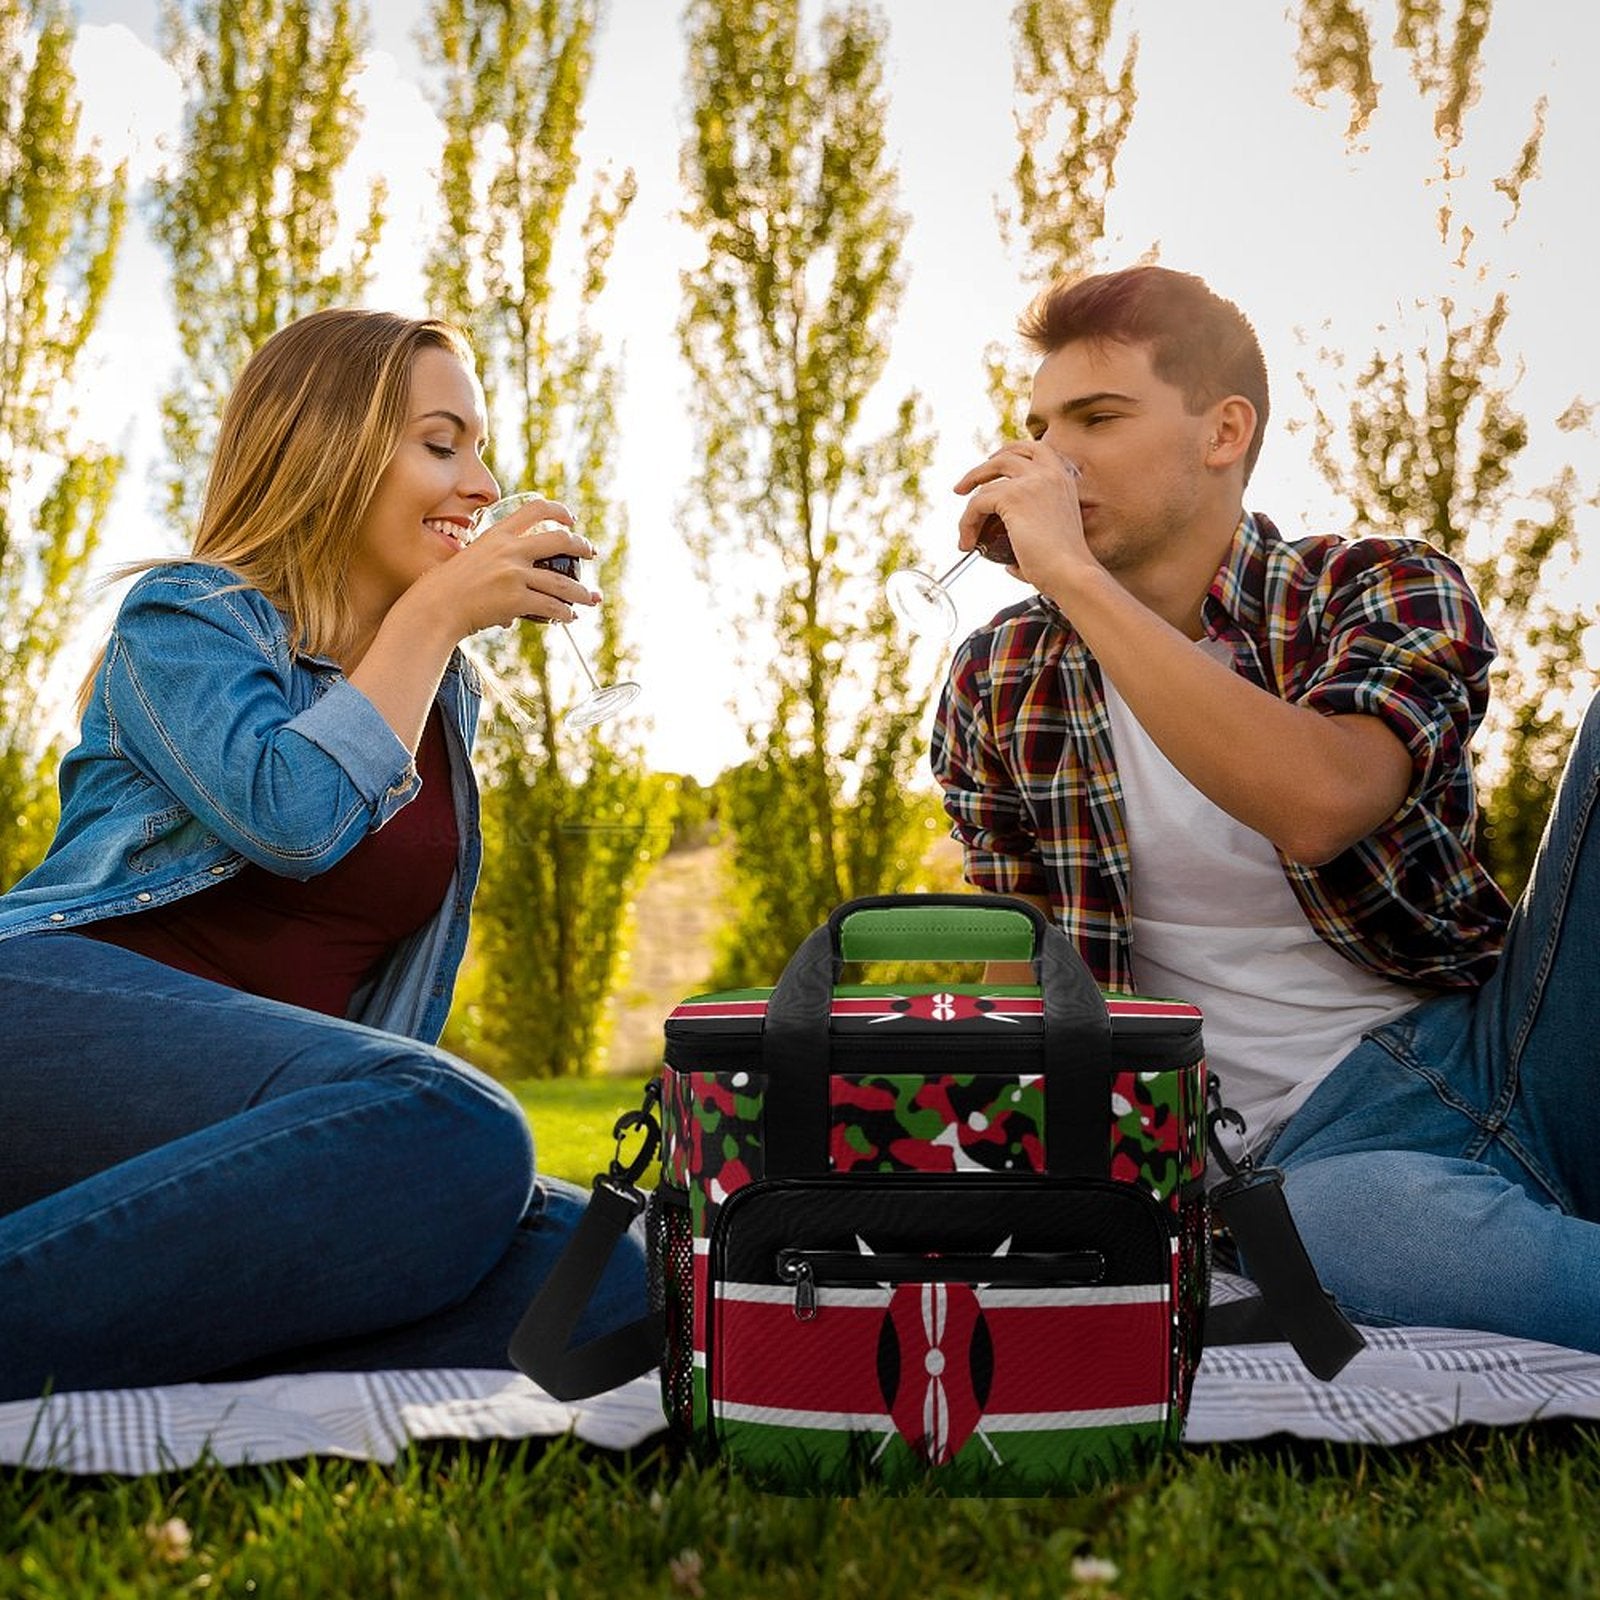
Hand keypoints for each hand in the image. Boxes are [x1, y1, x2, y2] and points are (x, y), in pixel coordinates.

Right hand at [422, 498, 601, 638]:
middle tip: (591, 552)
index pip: (535, 510)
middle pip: (560, 540)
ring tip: (590, 598)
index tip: (570, 519)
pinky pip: (551, 607)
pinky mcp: (516, 599)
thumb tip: (510, 589)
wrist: (434, 608)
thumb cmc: (445, 588)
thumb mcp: (469, 560)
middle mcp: (509, 550)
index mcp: (497, 535)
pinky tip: (569, 617)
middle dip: (581, 546)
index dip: (558, 511)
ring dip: (581, 592)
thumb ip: (492, 564)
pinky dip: (564, 614)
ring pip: (562, 582)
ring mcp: (514, 574)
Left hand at [952, 441, 1087, 591]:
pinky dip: (966, 522)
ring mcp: (1031, 482)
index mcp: (1063, 479)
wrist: (1071, 574)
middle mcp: (1050, 474)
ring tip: (965, 532)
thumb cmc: (1064, 568)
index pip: (1036, 450)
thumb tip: (1011, 563)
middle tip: (963, 486)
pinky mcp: (1012, 497)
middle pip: (1007, 456)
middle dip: (981, 468)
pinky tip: (968, 542)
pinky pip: (977, 503)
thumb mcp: (1052, 539)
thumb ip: (1033, 539)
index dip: (1010, 452)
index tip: (992, 463)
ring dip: (969, 507)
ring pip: (986, 482)